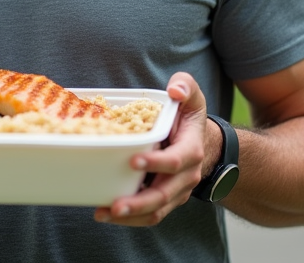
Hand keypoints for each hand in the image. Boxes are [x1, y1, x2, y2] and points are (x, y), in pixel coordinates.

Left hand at [93, 72, 208, 225]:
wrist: (200, 143)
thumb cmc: (188, 118)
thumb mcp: (192, 96)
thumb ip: (185, 85)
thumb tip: (174, 90)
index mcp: (191, 150)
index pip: (175, 161)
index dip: (156, 163)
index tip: (133, 161)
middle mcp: (185, 176)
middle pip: (163, 195)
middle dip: (139, 202)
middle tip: (115, 204)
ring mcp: (175, 192)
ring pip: (155, 211)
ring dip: (130, 217)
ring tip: (103, 213)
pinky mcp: (164, 201)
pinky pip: (149, 215)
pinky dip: (128, 219)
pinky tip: (105, 212)